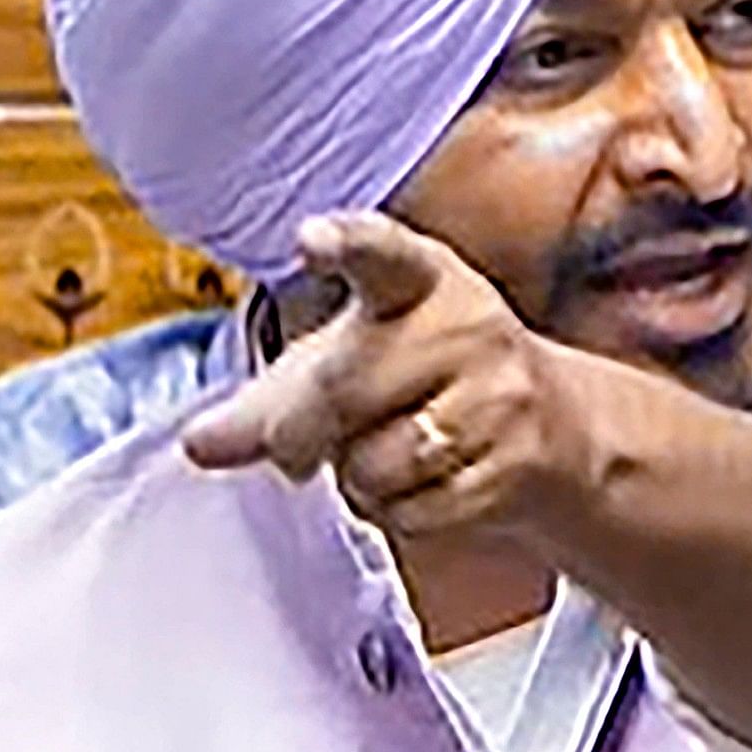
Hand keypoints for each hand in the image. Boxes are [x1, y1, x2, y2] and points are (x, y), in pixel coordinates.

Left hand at [179, 211, 595, 540]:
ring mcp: (498, 397)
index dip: (347, 244)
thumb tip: (198, 444)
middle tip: (297, 449)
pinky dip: (398, 514)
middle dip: (300, 435)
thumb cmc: (430, 381)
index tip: (311, 237)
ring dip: (359, 480)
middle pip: (341, 391)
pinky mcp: (514, 464)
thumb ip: (268, 401)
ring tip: (381, 459)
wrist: (554, 429)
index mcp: (420, 281)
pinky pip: (417, 511)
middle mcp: (466, 328)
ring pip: (377, 464)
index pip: (383, 253)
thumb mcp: (351, 362)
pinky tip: (420, 488)